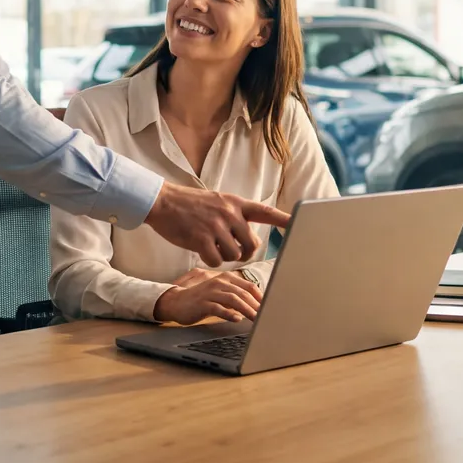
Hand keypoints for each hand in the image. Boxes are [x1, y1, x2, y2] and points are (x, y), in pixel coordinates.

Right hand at [144, 181, 291, 265]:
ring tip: (211, 245)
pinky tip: (201, 250)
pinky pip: (216, 260)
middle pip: (252, 244)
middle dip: (244, 252)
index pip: (265, 212)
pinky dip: (210, 260)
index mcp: (235, 203)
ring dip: (224, 256)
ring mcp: (216, 226)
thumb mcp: (217, 201)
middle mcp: (229, 213)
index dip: (284, 220)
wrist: (163, 201)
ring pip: (234, 255)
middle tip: (229, 248)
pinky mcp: (201, 238)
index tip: (299, 225)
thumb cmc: (190, 205)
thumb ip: (235, 216)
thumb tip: (250, 239)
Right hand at [154, 267, 262, 324]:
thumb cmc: (200, 299)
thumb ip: (235, 295)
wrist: (175, 302)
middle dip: (257, 306)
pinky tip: (237, 319)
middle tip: (267, 317)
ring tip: (257, 319)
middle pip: (244, 293)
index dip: (261, 298)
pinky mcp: (202, 303)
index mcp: (226, 278)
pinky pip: (218, 308)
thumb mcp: (219, 293)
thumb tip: (255, 305)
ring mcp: (210, 292)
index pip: (249, 286)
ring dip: (247, 310)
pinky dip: (229, 314)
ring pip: (234, 299)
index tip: (270, 308)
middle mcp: (219, 282)